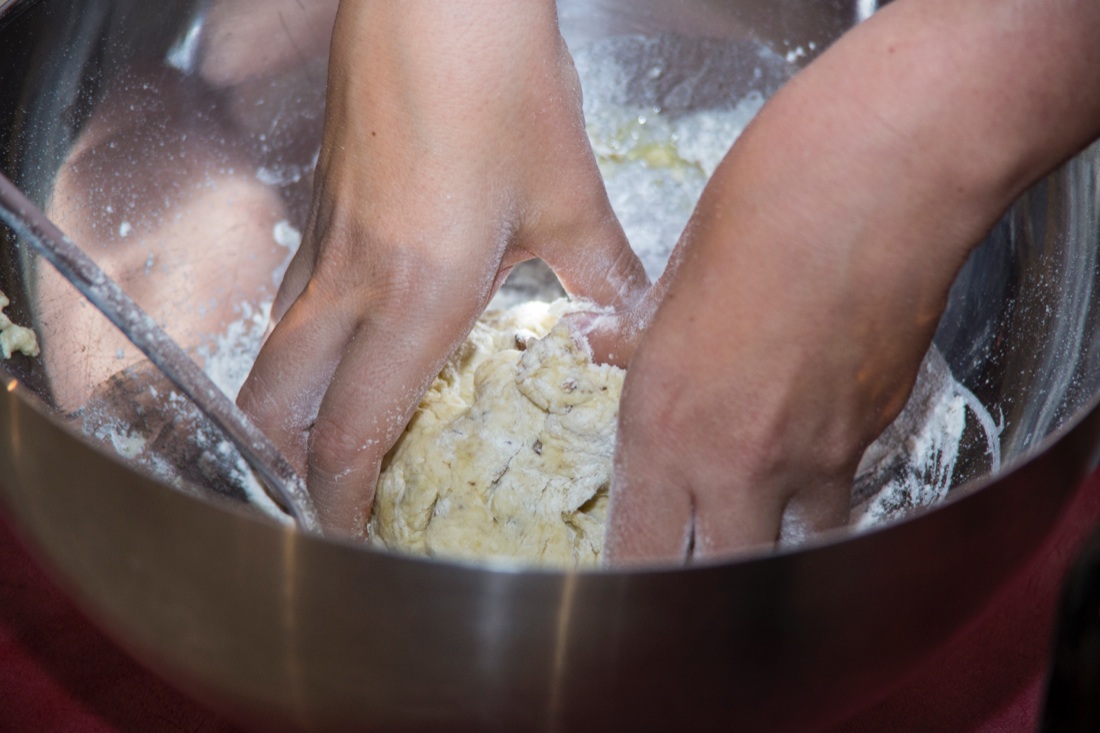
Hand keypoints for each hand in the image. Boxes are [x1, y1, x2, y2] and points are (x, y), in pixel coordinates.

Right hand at [237, 1, 647, 536]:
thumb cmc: (499, 83)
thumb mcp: (569, 193)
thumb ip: (601, 277)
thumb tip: (630, 326)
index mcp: (417, 295)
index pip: (352, 429)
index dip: (342, 499)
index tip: (353, 536)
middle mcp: (350, 280)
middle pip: (273, 404)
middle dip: (286, 468)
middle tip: (320, 501)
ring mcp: (324, 239)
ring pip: (276, 348)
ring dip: (292, 405)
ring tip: (330, 435)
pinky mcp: (322, 203)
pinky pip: (297, 295)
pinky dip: (309, 341)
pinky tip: (355, 336)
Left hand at [604, 0, 1099, 563]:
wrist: (873, 178)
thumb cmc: (761, 208)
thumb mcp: (671, 280)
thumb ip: (638, 341)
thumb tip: (601, 344)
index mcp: (662, 418)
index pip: (640, 542)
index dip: (633, 571)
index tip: (630, 577)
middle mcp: (732, 458)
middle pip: (715, 578)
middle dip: (702, 586)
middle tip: (693, 569)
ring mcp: (811, 455)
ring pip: (793, 556)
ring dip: (772, 554)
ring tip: (756, 531)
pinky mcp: (870, 436)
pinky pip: (842, 500)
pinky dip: (823, 502)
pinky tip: (810, 469)